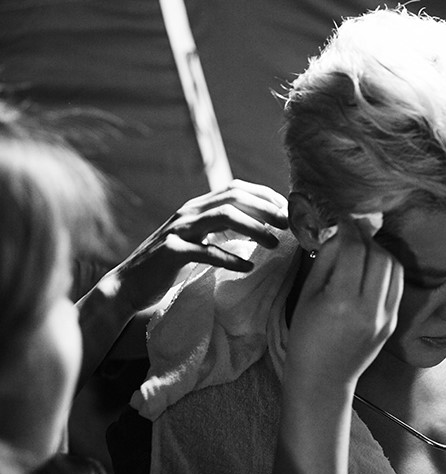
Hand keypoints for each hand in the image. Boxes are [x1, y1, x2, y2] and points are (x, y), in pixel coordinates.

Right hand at [103, 179, 288, 313]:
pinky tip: (248, 267)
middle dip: (265, 209)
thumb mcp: (197, 240)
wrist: (128, 285)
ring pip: (223, 217)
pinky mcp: (171, 252)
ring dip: (254, 228)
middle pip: (233, 197)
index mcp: (197, 207)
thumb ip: (220, 229)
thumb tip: (261, 227)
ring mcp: (178, 230)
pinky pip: (206, 251)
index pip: (236, 188)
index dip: (264, 196)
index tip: (288, 211)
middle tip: (289, 225)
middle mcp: (188, 213)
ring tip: (274, 243)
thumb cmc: (169, 265)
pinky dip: (230, 258)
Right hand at [286, 220, 403, 389]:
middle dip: (365, 237)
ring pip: (393, 267)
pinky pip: (397, 284)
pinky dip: (387, 269)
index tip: (341, 219)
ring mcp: (385, 317)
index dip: (348, 228)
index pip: (354, 249)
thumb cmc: (306, 338)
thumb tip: (339, 233)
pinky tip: (371, 267)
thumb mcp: (307, 296)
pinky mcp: (393, 322)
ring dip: (379, 251)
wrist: (323, 379)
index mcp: (341, 301)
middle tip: (351, 231)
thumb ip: (325, 261)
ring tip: (361, 248)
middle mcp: (369, 308)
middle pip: (379, 254)